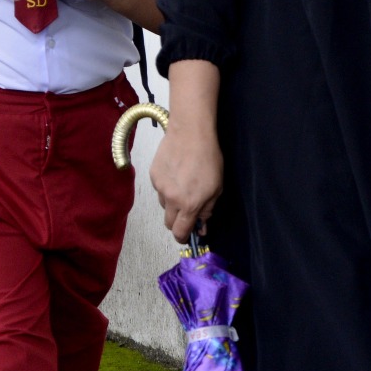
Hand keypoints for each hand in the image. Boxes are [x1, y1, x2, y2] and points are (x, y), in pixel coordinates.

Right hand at [148, 115, 223, 242]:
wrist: (190, 133)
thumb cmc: (208, 157)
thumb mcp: (217, 187)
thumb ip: (207, 209)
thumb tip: (202, 226)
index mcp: (189, 204)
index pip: (180, 232)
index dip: (183, 237)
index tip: (186, 235)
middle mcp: (171, 199)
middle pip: (169, 223)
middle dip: (177, 221)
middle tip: (187, 210)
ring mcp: (160, 187)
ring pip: (164, 205)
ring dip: (172, 202)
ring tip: (183, 184)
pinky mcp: (153, 175)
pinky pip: (159, 189)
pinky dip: (166, 187)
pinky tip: (176, 173)